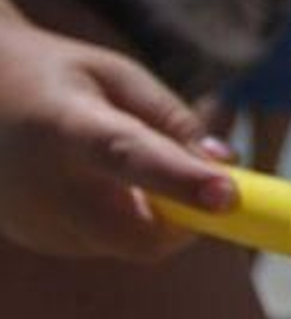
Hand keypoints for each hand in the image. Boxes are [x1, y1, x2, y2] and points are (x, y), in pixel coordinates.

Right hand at [0, 23, 235, 260]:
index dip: (181, 181)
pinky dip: (124, 219)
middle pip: (141, 237)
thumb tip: (224, 166)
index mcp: (65, 125)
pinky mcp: (37, 239)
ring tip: (120, 164)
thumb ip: (172, 119)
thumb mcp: (115, 75)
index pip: (129, 158)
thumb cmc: (55, 76)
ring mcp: (35, 221)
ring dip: (154, 216)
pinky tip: (94, 180)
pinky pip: (106, 242)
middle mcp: (43, 184)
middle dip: (188, 222)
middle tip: (205, 188)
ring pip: (129, 243)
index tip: (227, 194)